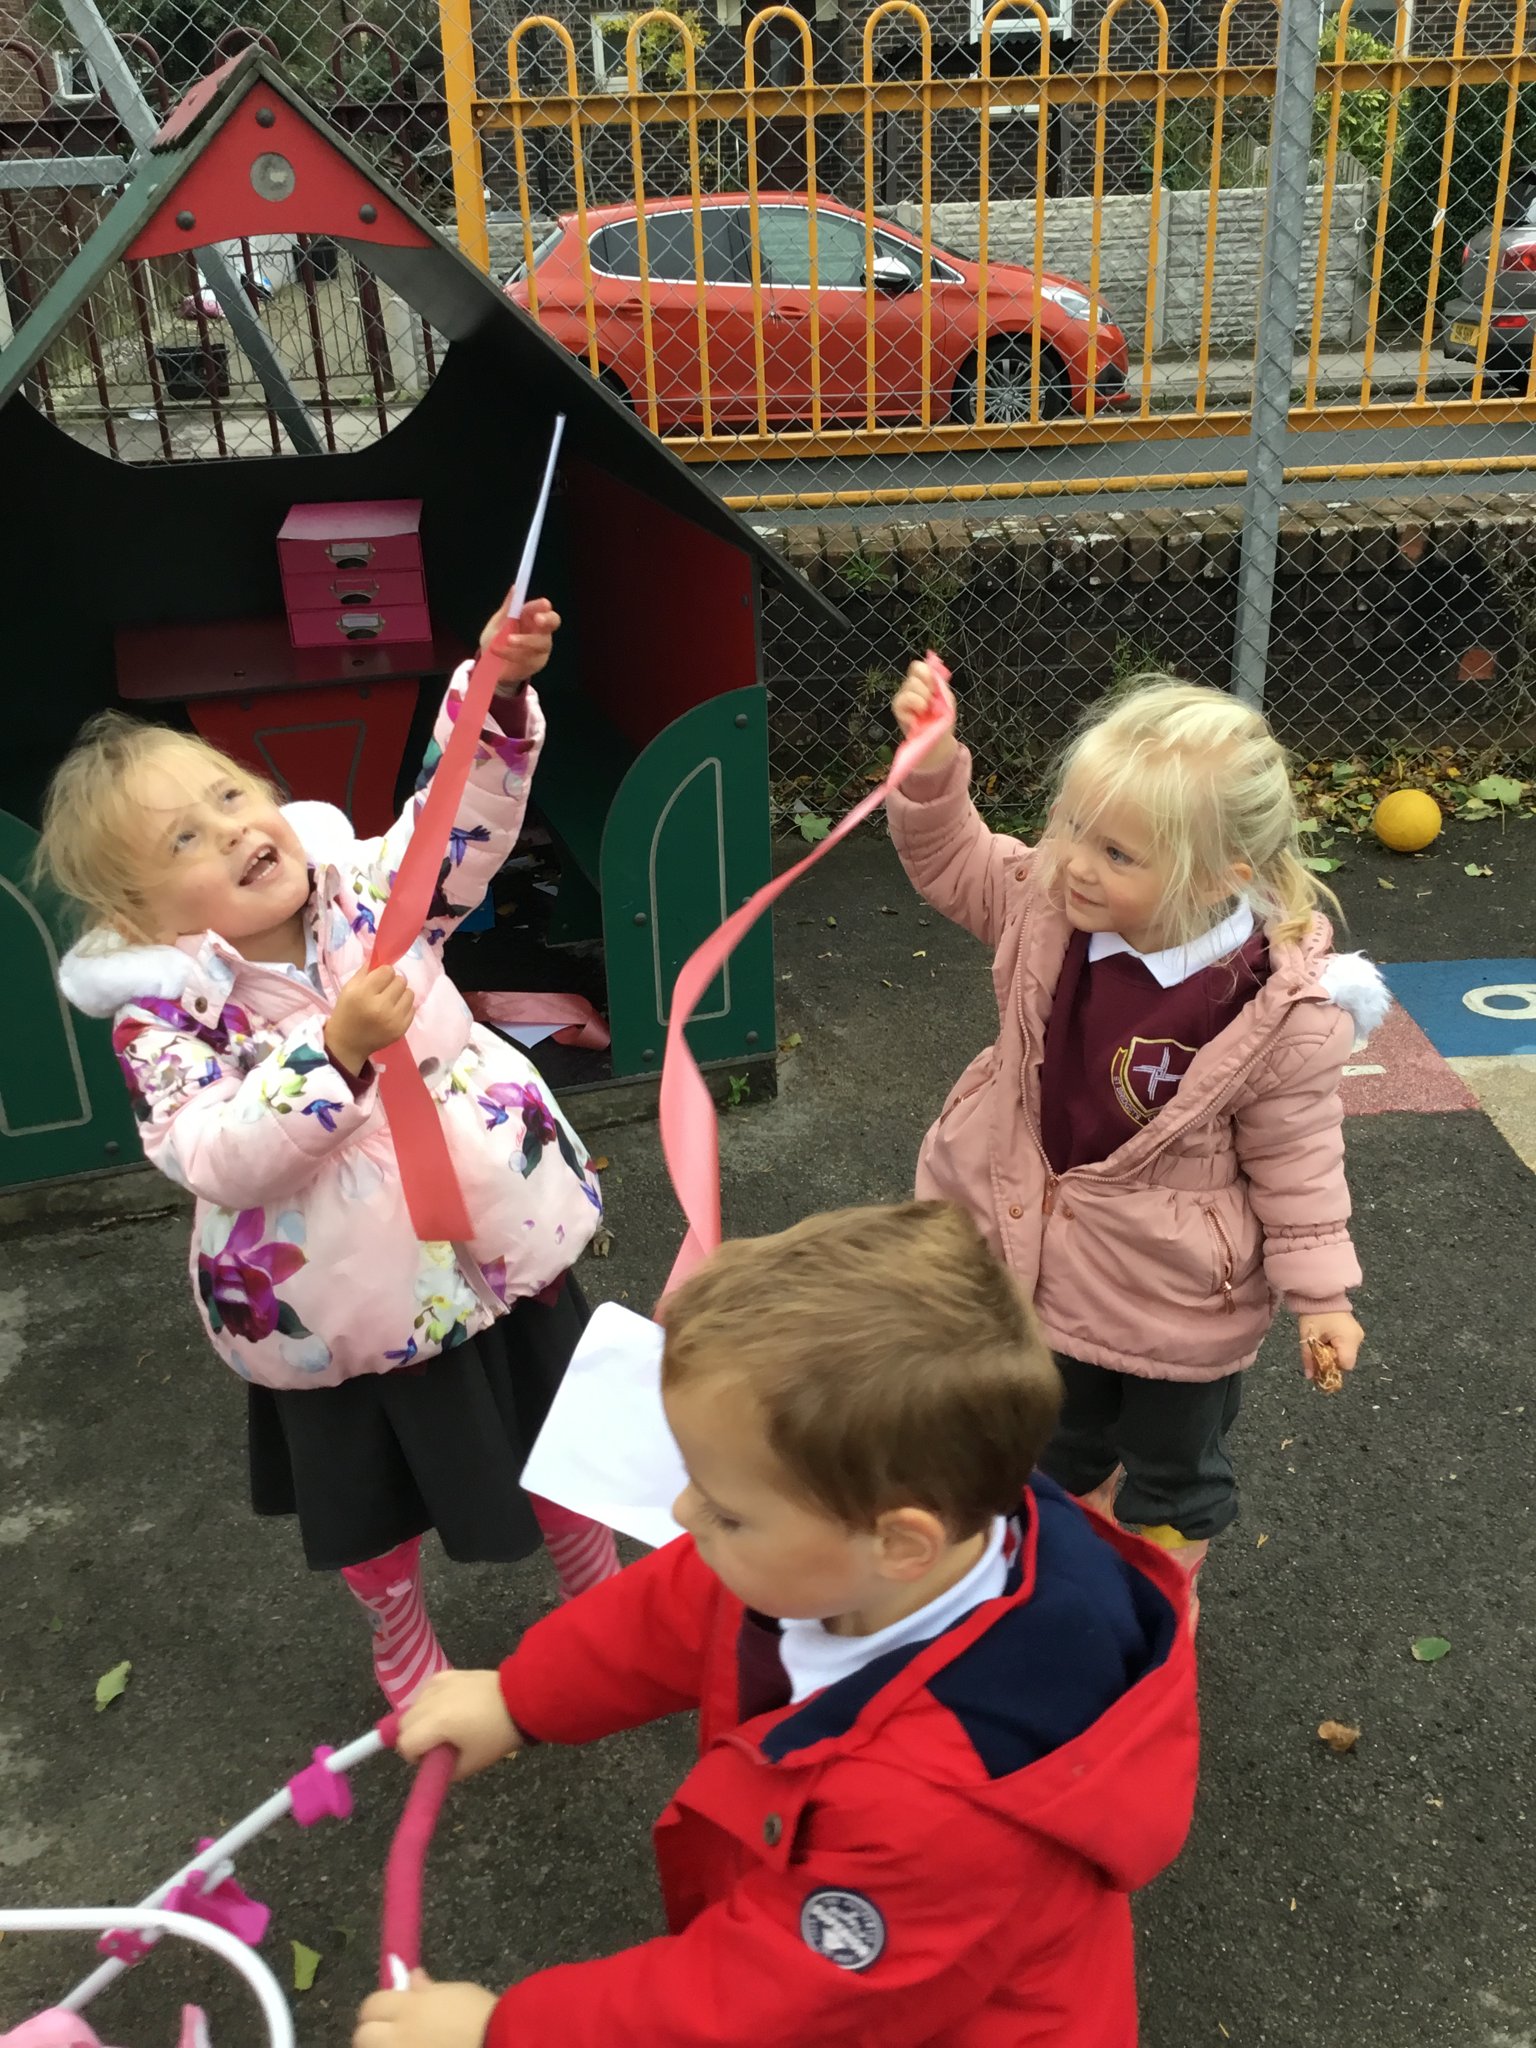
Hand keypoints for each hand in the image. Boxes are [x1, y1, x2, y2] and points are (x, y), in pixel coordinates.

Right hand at [325, 965, 415, 1076]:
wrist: (348, 1043)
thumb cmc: (347, 1011)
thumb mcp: (349, 988)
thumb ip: (366, 971)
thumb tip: (383, 957)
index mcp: (363, 993)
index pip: (388, 971)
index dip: (383, 973)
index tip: (378, 980)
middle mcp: (380, 1006)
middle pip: (401, 980)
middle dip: (392, 983)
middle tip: (383, 991)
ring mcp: (393, 1019)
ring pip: (410, 993)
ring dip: (401, 994)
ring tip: (389, 1001)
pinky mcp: (401, 1029)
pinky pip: (412, 1008)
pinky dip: (404, 1007)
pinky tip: (392, 1012)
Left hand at [354, 1971, 496, 2047]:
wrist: (501, 2043)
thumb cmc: (483, 2015)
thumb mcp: (457, 1993)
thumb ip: (429, 1989)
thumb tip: (412, 1977)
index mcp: (410, 2007)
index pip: (372, 2004)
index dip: (378, 2007)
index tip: (387, 2010)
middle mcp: (400, 2036)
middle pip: (363, 2035)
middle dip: (371, 2032)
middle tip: (388, 2033)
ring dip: (382, 2046)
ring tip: (400, 2043)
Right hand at [397, 1668, 522, 1781]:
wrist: (522, 1699)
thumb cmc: (498, 1734)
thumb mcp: (471, 1764)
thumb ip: (443, 1771)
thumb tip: (430, 1768)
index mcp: (437, 1722)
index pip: (405, 1744)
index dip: (414, 1758)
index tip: (432, 1761)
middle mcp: (432, 1699)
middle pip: (403, 1723)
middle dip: (414, 1739)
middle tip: (437, 1747)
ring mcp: (439, 1683)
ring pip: (412, 1706)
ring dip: (420, 1720)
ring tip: (446, 1727)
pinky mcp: (447, 1673)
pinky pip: (425, 1691)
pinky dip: (428, 1703)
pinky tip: (448, 1708)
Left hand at [479, 597, 559, 693]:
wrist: (488, 666)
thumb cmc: (494, 641)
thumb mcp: (497, 623)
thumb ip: (507, 608)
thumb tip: (515, 588)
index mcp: (529, 617)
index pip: (542, 607)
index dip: (543, 605)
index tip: (543, 603)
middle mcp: (539, 630)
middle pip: (554, 621)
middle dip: (548, 619)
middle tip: (538, 619)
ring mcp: (540, 648)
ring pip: (541, 642)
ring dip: (525, 640)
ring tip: (507, 640)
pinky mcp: (537, 663)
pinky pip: (530, 657)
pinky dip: (514, 654)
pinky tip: (501, 654)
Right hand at [891, 658, 956, 767]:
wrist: (938, 740)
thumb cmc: (942, 719)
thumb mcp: (946, 698)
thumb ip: (940, 681)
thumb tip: (935, 662)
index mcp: (922, 683)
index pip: (917, 667)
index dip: (926, 673)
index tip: (934, 687)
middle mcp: (910, 688)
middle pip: (913, 676)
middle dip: (927, 688)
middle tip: (932, 702)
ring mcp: (902, 698)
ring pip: (909, 687)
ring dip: (922, 700)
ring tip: (926, 711)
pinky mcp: (898, 710)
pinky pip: (902, 701)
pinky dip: (913, 709)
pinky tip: (918, 719)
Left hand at [1299, 1311, 1363, 1389]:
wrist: (1320, 1294)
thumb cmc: (1314, 1314)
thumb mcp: (1308, 1337)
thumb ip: (1309, 1358)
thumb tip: (1309, 1377)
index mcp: (1349, 1339)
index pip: (1345, 1365)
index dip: (1331, 1366)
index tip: (1319, 1360)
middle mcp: (1357, 1338)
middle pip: (1345, 1361)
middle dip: (1331, 1360)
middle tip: (1318, 1349)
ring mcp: (1358, 1334)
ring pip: (1346, 1354)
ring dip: (1333, 1353)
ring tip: (1321, 1340)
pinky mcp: (1355, 1331)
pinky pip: (1346, 1346)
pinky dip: (1336, 1346)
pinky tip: (1327, 1337)